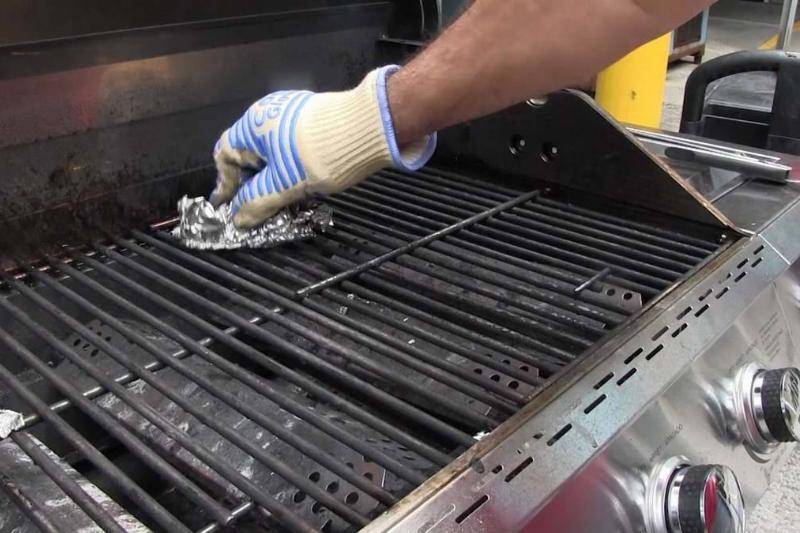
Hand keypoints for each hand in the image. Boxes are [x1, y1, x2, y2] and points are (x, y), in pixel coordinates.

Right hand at [211, 65, 436, 228]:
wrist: (369, 129)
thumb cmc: (318, 155)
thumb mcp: (284, 185)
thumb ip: (258, 202)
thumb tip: (238, 219)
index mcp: (254, 124)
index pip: (225, 153)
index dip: (226, 182)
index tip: (233, 205)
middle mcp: (269, 114)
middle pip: (249, 152)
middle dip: (252, 182)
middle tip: (260, 207)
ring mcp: (293, 114)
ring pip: (273, 151)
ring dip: (273, 177)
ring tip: (284, 200)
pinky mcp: (314, 119)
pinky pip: (292, 147)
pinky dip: (291, 167)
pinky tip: (303, 184)